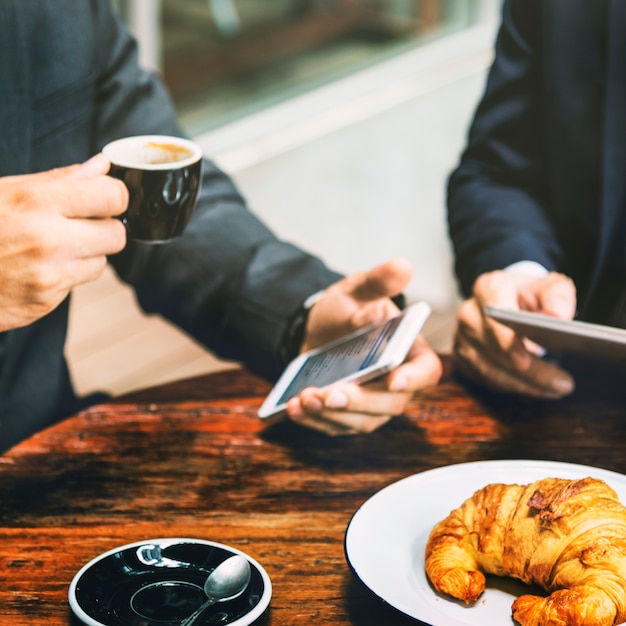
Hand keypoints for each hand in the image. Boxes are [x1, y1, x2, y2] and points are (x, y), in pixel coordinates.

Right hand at [0, 154, 127, 330]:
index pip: (112, 196)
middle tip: (80, 225)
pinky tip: (38, 266)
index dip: (113, 197)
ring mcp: (49, 273)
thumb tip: (101, 166)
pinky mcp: (46, 300)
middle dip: (104, 229)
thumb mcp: (4, 190)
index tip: (104, 198)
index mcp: (37, 201)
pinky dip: (67, 275)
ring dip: (86, 255)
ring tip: (52, 247)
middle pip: (117, 234)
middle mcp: (48, 238)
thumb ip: (58, 180)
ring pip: (102, 262)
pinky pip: (78, 284)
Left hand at [285, 258, 441, 434]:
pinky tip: (292, 407)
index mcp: (409, 352)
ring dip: (331, 415)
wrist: (318, 328)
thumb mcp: (358, 289)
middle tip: (330, 395)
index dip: (414, 379)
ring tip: (304, 399)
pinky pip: (334, 426)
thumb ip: (379, 281)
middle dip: (359, 403)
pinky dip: (313, 421)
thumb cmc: (347, 309)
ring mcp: (372, 405)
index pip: (426, 371)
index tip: (395, 380)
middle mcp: (396, 384)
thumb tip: (402, 267)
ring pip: (359, 421)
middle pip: (389, 404)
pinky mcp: (347, 416)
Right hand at [453, 269, 576, 397]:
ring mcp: (462, 337)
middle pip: (494, 350)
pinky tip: (536, 388)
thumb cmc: (528, 295)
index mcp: (489, 288)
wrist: (506, 302)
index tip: (526, 361)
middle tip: (562, 384)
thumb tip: (560, 314)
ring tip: (556, 389)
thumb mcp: (548, 286)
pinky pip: (485, 379)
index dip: (506, 341)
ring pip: (489, 370)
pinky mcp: (461, 357)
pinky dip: (512, 387)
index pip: (494, 316)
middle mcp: (469, 313)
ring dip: (523, 384)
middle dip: (529, 372)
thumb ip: (557, 295)